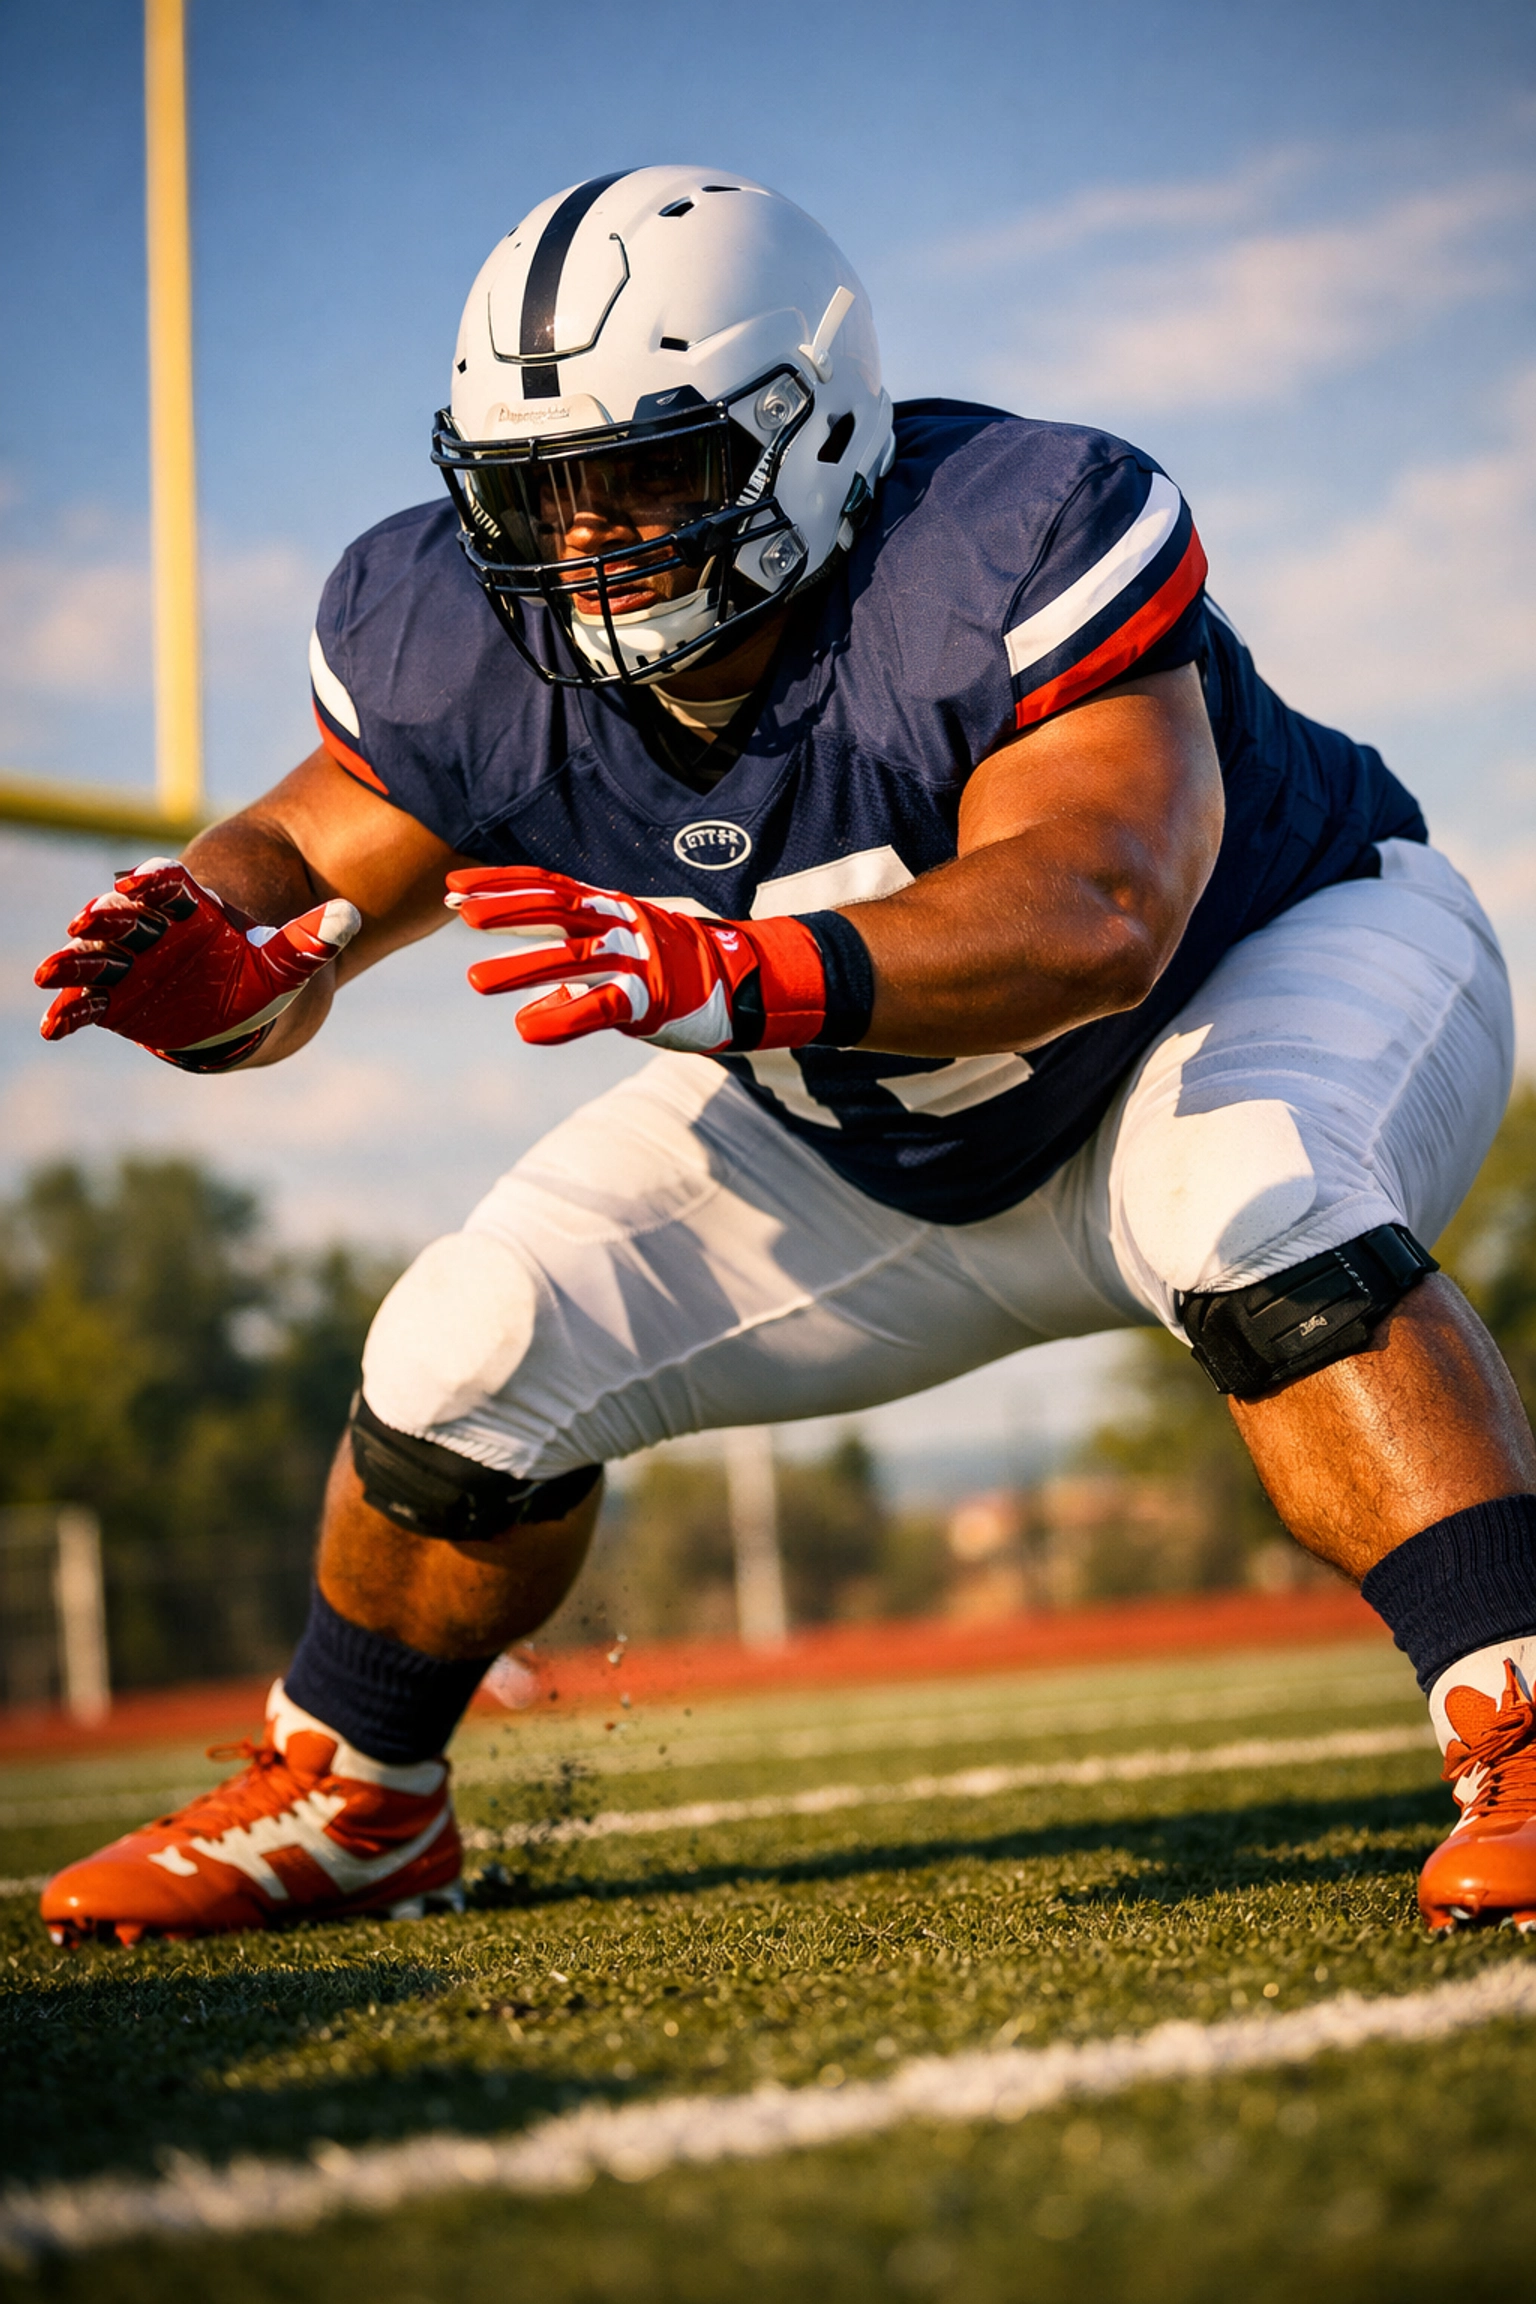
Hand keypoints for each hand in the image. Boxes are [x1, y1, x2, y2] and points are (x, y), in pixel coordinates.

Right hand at [35, 859, 359, 1070]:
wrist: (239, 1003)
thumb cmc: (260, 974)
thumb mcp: (286, 962)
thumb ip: (311, 939)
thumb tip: (351, 915)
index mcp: (191, 911)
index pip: (171, 888)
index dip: (157, 882)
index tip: (148, 878)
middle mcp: (153, 932)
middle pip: (126, 920)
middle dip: (107, 919)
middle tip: (90, 919)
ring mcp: (131, 966)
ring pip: (99, 960)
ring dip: (74, 963)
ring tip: (48, 972)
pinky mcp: (117, 1000)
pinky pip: (90, 1005)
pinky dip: (70, 1013)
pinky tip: (52, 1027)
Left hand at [446, 865, 826, 1051]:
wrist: (749, 985)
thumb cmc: (681, 975)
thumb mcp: (627, 963)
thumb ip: (580, 981)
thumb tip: (533, 1010)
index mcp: (613, 909)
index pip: (549, 886)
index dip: (501, 885)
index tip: (456, 888)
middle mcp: (621, 926)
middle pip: (556, 909)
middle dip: (506, 909)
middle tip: (459, 914)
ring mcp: (637, 960)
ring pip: (571, 959)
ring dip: (521, 968)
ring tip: (474, 980)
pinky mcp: (651, 1000)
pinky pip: (601, 1008)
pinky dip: (562, 1018)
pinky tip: (526, 1029)